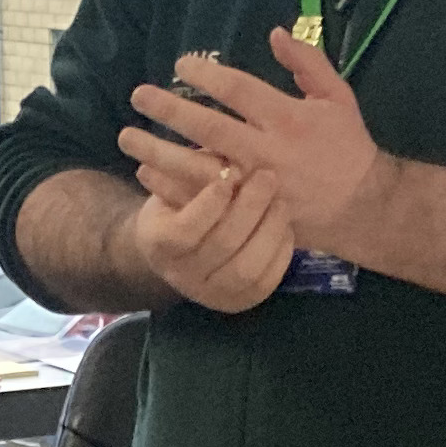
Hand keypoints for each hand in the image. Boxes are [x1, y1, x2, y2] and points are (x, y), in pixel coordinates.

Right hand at [114, 114, 296, 313]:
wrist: (181, 250)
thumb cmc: (179, 201)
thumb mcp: (169, 182)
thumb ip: (185, 167)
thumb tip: (214, 146)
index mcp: (158, 243)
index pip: (185, 230)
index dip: (209, 203)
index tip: (228, 171)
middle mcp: (183, 276)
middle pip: (222, 246)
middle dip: (247, 209)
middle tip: (267, 175)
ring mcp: (215, 293)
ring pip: (248, 267)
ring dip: (268, 229)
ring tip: (280, 200)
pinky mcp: (244, 300)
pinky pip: (268, 278)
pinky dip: (280, 248)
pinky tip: (287, 222)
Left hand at [128, 33, 392, 264]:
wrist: (361, 206)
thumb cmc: (347, 145)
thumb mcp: (337, 97)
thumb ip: (307, 63)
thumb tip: (275, 32)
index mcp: (289, 118)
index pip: (238, 90)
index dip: (206, 75)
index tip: (181, 65)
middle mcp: (268, 152)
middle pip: (209, 128)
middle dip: (170, 110)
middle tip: (139, 96)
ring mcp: (255, 187)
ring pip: (197, 169)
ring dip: (158, 153)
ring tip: (127, 138)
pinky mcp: (249, 213)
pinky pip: (203, 201)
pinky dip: (172, 188)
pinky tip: (146, 174)